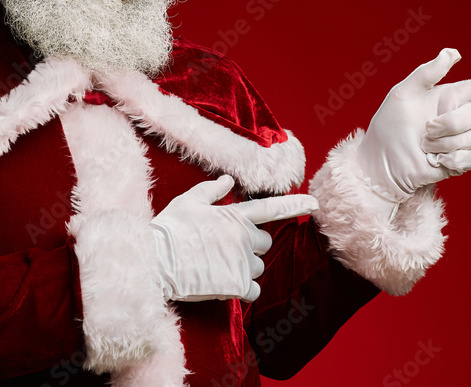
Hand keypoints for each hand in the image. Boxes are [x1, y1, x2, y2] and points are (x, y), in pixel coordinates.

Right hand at [150, 175, 317, 301]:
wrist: (155, 261)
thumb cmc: (169, 229)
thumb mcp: (188, 202)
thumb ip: (212, 190)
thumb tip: (229, 180)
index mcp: (234, 216)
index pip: (270, 208)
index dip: (295, 204)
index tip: (315, 203)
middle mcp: (243, 238)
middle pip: (264, 243)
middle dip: (250, 246)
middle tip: (223, 249)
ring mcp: (242, 262)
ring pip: (258, 267)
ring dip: (244, 268)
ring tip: (216, 266)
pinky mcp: (237, 285)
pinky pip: (254, 290)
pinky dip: (243, 289)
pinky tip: (223, 284)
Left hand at [356, 48, 470, 203]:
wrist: (380, 162)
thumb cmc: (388, 126)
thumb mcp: (402, 94)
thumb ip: (427, 73)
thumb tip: (453, 53)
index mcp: (448, 97)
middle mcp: (458, 117)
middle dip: (450, 123)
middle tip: (425, 130)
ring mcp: (461, 140)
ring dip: (444, 143)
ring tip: (424, 146)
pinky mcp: (460, 161)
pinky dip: (452, 159)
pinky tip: (434, 160)